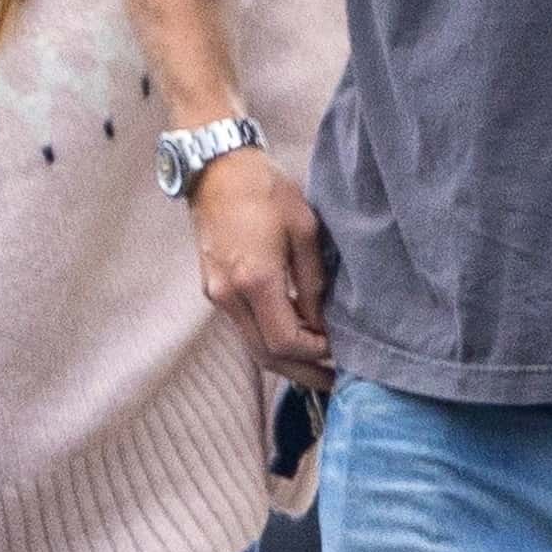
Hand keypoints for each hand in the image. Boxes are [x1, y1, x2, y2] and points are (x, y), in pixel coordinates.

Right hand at [190, 151, 333, 387]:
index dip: (314, 353)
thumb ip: (313, 282)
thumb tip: (320, 322)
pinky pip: (243, 328)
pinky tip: (292, 338)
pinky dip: (268, 341)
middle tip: (332, 382)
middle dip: (301, 372)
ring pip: (251, 346)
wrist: (217, 169)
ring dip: (284, 361)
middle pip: (265, 355)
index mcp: (255, 280)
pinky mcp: (213, 289)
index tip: (338, 349)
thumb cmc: (265, 190)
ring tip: (316, 367)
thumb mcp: (304, 230)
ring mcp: (217, 295)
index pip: (285, 341)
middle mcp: (230, 296)